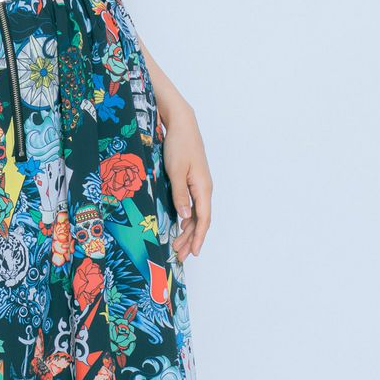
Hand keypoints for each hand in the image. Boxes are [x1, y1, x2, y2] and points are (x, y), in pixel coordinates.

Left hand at [162, 105, 212, 261]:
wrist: (182, 124)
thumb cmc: (179, 145)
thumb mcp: (176, 171)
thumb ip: (180, 195)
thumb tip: (186, 217)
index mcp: (203, 188)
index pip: (203, 219)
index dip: (198, 237)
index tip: (192, 252)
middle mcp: (204, 189)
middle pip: (200, 220)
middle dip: (190, 239)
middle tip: (180, 255)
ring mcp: (199, 185)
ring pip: (196, 214)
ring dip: (187, 230)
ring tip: (177, 245)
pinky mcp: (192, 181)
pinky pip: (192, 205)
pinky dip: (186, 218)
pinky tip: (180, 226)